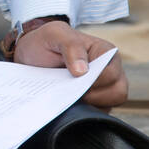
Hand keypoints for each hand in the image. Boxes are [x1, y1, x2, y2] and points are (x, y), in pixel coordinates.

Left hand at [13, 21, 127, 110]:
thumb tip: (82, 71)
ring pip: (110, 105)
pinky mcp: (93, 101)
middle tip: (72, 93)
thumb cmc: (45, 42)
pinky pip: (97, 114)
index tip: (74, 80)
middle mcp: (109, 70)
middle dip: (94, 97)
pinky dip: (83, 114)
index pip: (111, 73)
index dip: (94, 81)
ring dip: (90, 106)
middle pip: (118, 92)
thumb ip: (71, 46)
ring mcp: (103, 88)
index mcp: (105, 52)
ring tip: (69, 99)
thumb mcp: (54, 35)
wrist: (30, 56)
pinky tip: (67, 105)